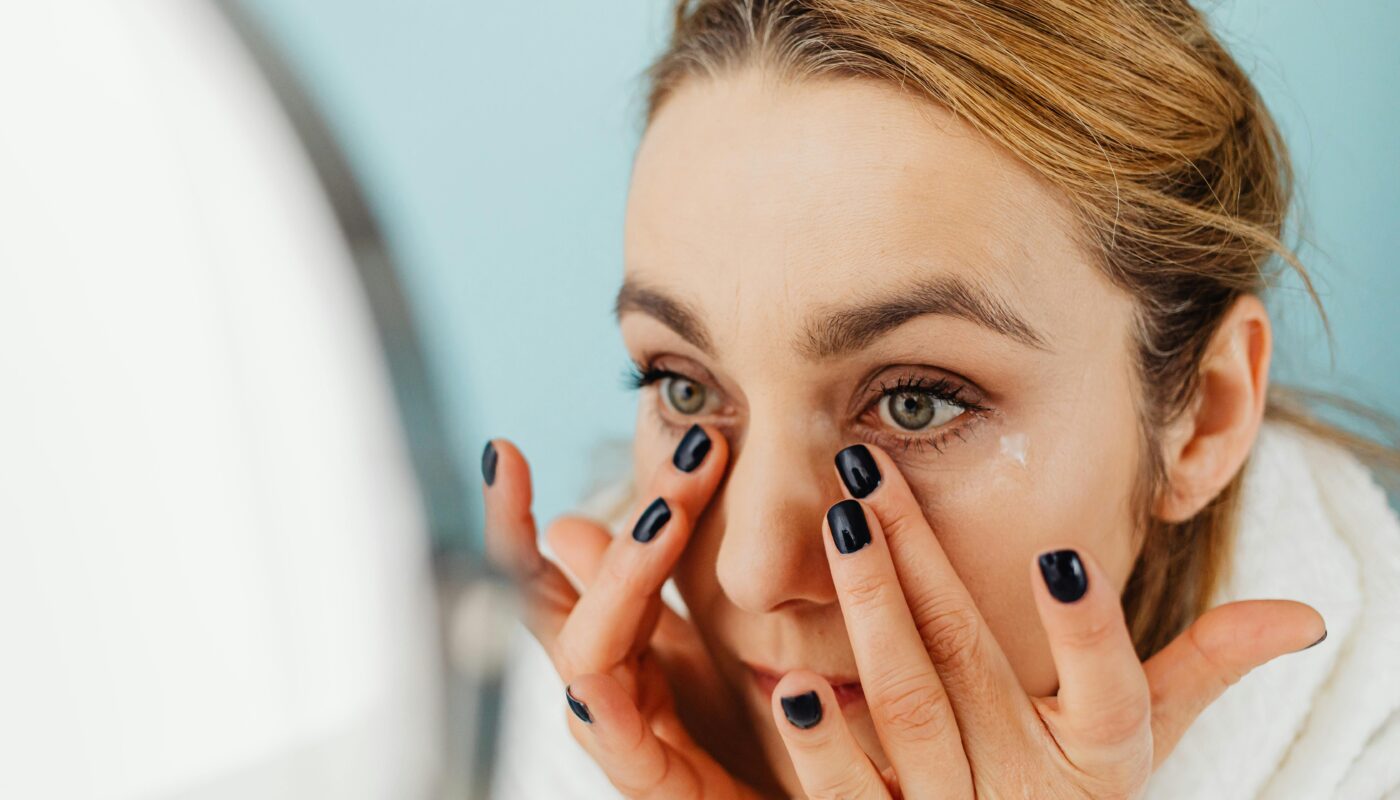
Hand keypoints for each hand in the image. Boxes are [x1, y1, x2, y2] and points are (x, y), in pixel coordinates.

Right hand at [481, 425, 770, 798]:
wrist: (793, 794)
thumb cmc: (736, 724)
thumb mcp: (690, 636)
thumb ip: (640, 580)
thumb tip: (566, 526)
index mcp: (610, 640)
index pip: (542, 571)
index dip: (512, 516)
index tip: (501, 450)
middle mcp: (600, 683)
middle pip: (574, 596)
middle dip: (626, 518)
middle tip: (694, 456)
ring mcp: (619, 734)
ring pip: (590, 653)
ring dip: (622, 580)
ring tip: (666, 519)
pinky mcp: (653, 784)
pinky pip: (620, 748)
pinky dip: (603, 712)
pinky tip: (594, 685)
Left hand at [770, 443, 1326, 798]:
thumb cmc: (1072, 793)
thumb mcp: (1137, 742)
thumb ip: (1202, 670)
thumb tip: (1305, 616)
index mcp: (1098, 757)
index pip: (1110, 694)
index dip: (1090, 631)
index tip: (1060, 554)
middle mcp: (1028, 787)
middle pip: (976, 666)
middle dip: (920, 560)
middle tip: (867, 467)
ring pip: (910, 707)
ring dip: (871, 613)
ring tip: (838, 526)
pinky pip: (849, 795)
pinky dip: (822, 745)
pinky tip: (789, 679)